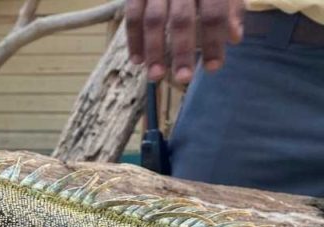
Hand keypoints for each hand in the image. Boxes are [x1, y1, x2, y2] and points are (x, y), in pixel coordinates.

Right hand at [126, 0, 244, 82]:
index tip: (214, 68)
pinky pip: (132, 15)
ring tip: (156, 76)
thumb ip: (231, 6)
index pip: (214, 13)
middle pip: (182, 19)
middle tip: (183, 78)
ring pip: (153, 20)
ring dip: (153, 50)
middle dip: (182, 51)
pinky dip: (133, 39)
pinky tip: (136, 61)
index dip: (215, 41)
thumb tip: (235, 37)